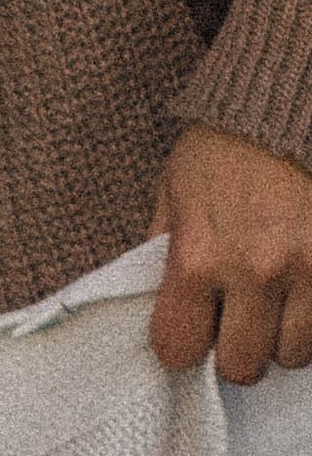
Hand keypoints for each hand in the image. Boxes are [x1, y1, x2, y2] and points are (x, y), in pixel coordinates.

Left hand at [149, 125, 311, 381]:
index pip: (179, 351)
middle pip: (242, 366)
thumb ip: (164, 250)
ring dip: (284, 335)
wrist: (296, 88)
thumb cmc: (228, 139)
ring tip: (280, 301)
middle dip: (240, 348)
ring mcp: (309, 265)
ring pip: (294, 353)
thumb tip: (158, 301)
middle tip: (243, 317)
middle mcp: (255, 269)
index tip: (197, 325)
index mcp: (199, 257)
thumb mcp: (175, 189)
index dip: (186, 343)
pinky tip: (306, 287)